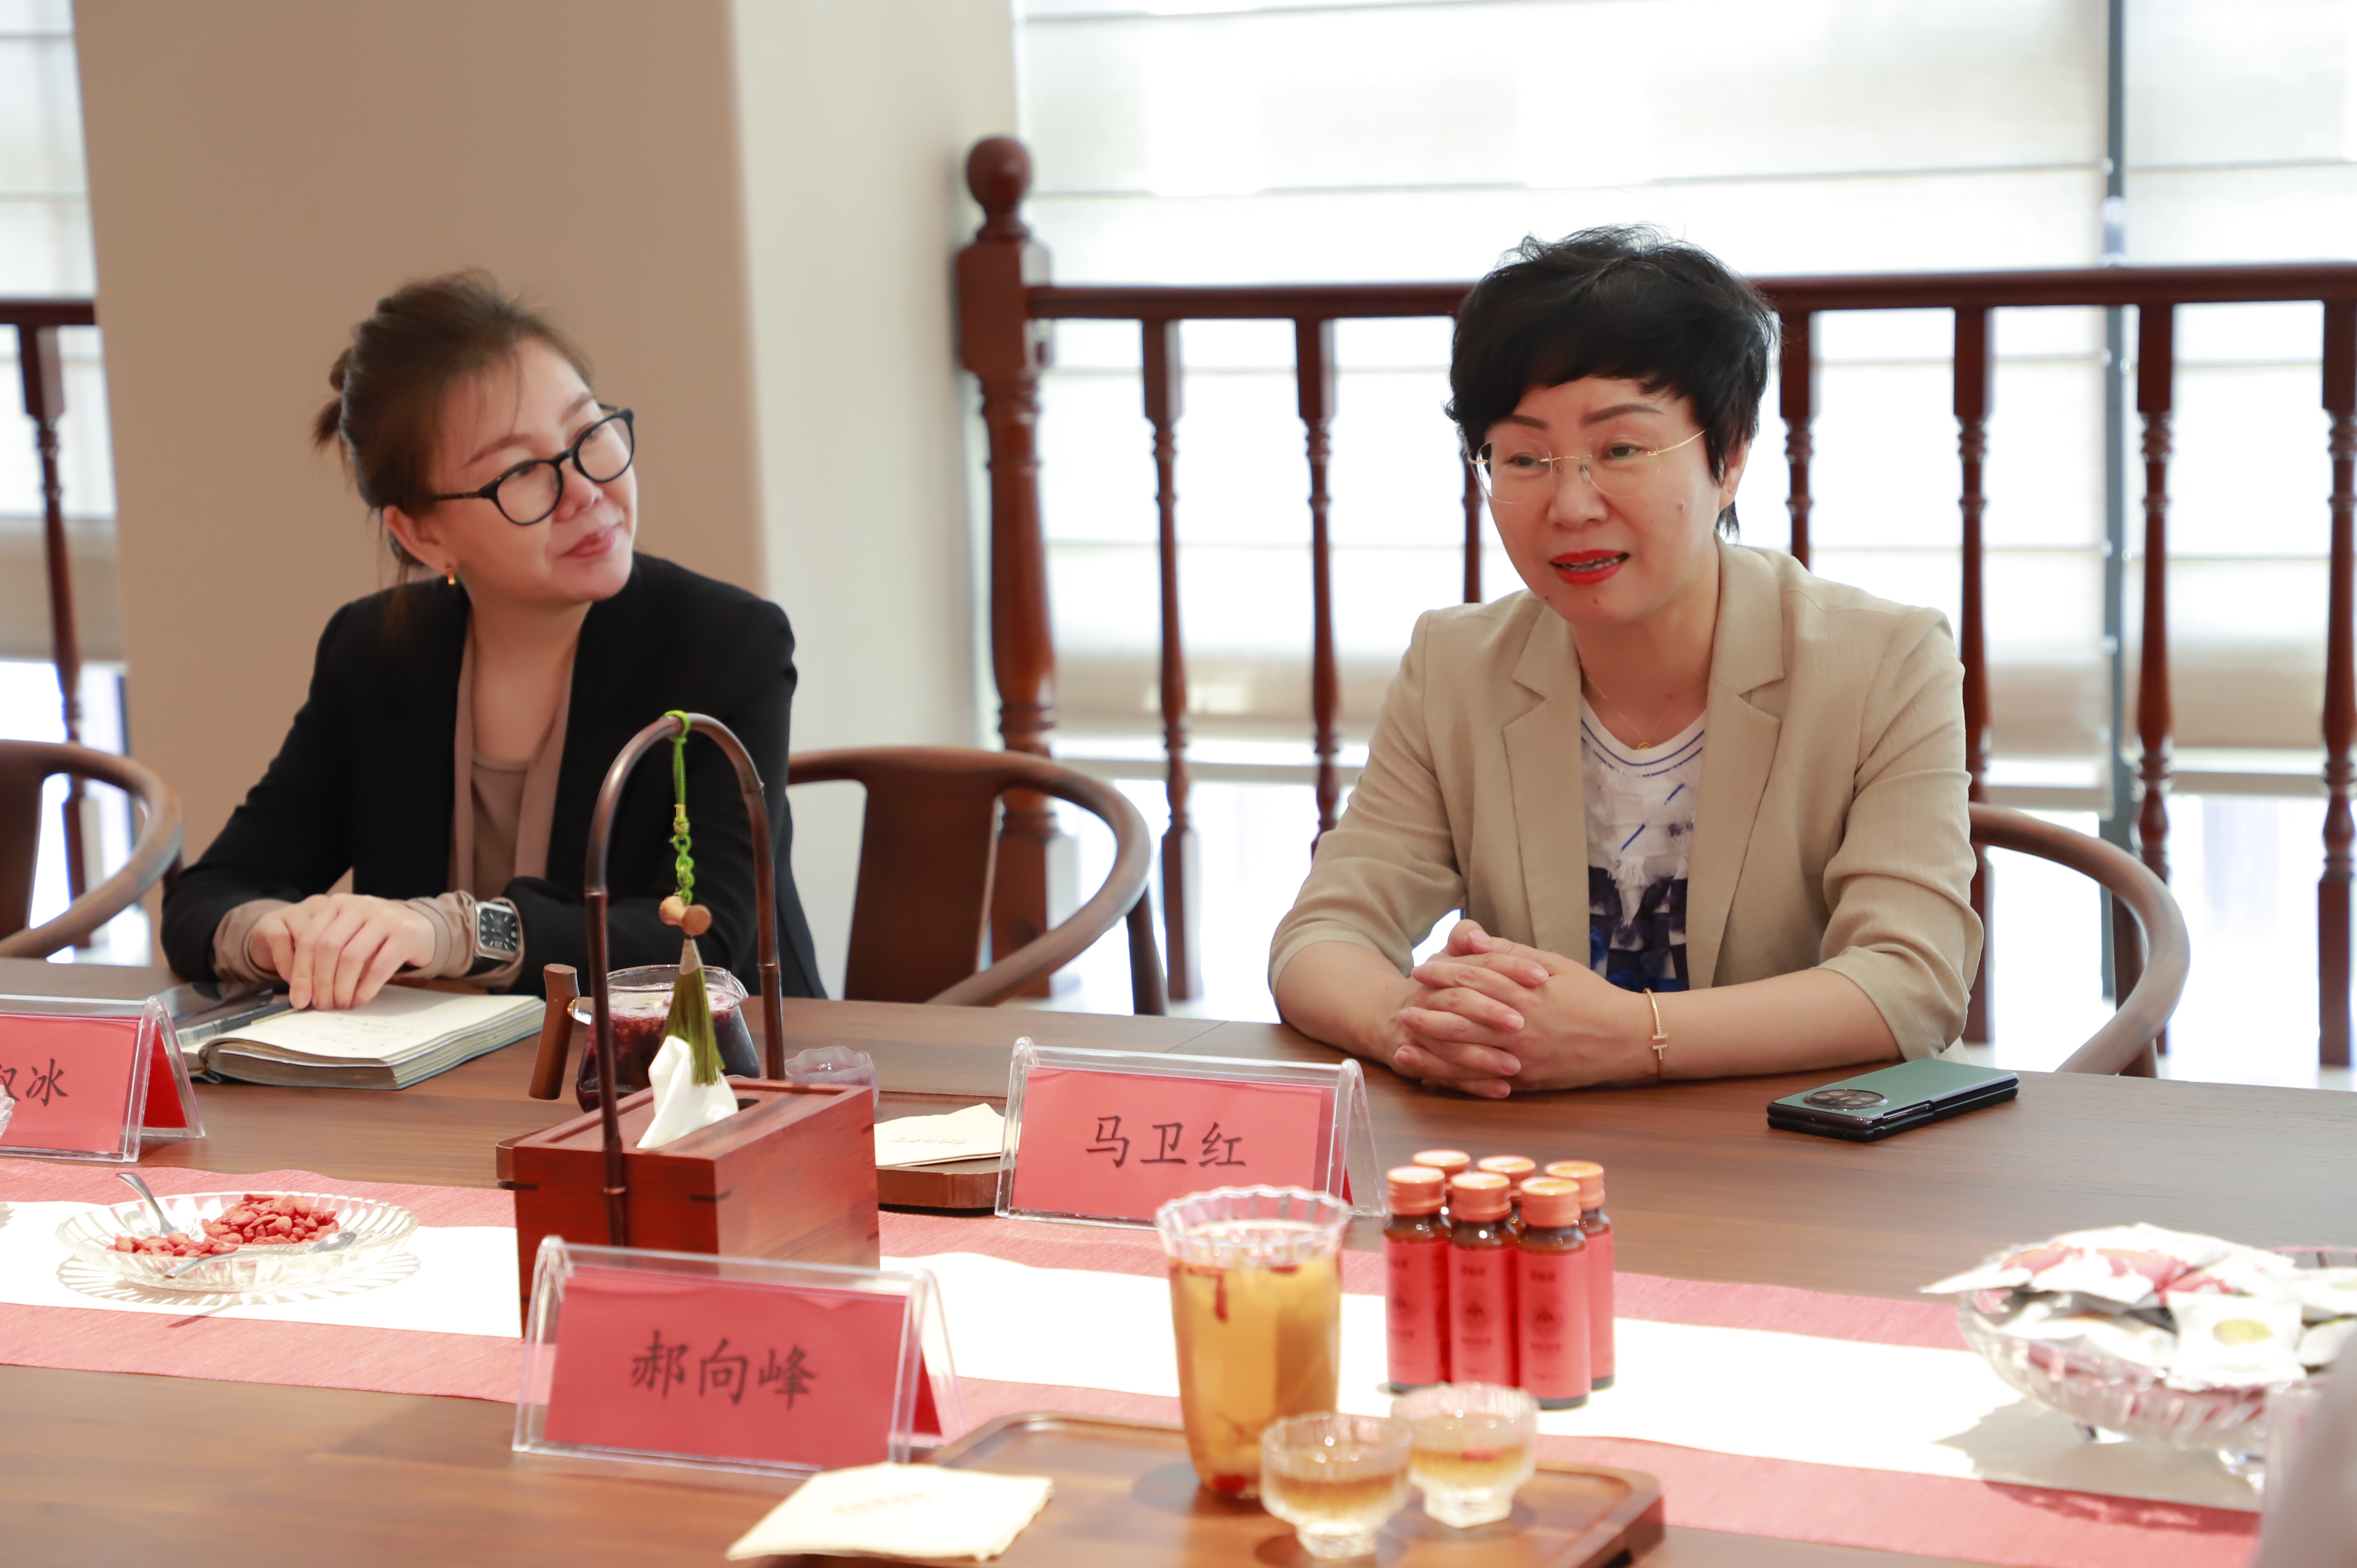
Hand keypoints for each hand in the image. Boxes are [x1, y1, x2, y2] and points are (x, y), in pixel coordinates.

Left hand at [245, 894, 436, 1010]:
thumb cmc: (377, 939)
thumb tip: (302, 994)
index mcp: (338, 904)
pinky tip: (359, 1000)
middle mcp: (360, 905)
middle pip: (328, 947)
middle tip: (321, 1005)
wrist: (421, 928)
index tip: (299, 999)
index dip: (301, 973)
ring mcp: (385, 917)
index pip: (310, 939)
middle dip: (321, 982)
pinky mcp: (406, 933)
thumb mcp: (348, 936)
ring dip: (342, 987)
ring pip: (351, 957)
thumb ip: (325, 955)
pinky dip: (365, 989)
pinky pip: (379, 966)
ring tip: (341, 1004)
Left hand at [1398, 921, 1655, 1093]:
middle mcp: (1521, 1026)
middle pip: (1463, 1017)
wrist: (1626, 1038)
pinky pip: (1484, 1082)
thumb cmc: (1590, 995)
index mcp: (1526, 992)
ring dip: (1432, 1048)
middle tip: (1404, 1008)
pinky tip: (1432, 1078)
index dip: (1444, 973)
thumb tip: (1473, 938)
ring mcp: (1523, 1058)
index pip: (1474, 978)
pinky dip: (1455, 1080)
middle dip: (1429, 1012)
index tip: (1421, 969)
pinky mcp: (1527, 1081)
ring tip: (1406, 1043)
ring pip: (1468, 1053)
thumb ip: (1510, 953)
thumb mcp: (1553, 963)